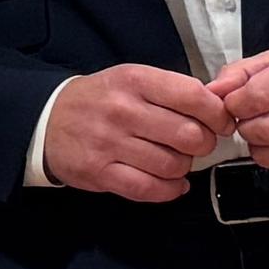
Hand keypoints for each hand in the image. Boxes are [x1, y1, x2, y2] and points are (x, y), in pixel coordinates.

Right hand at [37, 65, 225, 205]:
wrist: (47, 120)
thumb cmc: (99, 99)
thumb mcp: (131, 79)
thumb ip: (171, 91)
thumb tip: (218, 110)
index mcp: (134, 81)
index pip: (193, 97)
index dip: (218, 114)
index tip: (221, 122)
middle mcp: (123, 110)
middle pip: (189, 135)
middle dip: (204, 144)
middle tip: (197, 144)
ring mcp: (109, 144)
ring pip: (173, 165)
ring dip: (184, 167)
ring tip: (176, 160)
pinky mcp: (100, 173)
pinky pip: (150, 189)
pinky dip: (170, 189)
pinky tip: (172, 183)